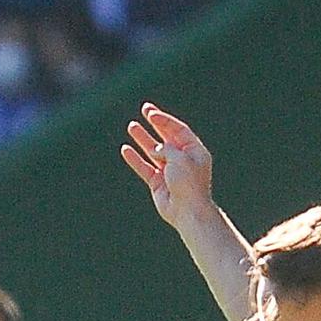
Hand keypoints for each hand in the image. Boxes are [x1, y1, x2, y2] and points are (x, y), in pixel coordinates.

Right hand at [119, 103, 213, 226]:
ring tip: (132, 125)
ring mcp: (169, 172)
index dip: (165, 120)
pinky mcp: (158, 184)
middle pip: (166, 137)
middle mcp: (182, 160)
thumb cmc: (189, 184)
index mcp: (194, 151)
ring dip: (143, 138)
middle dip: (155, 123)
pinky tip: (125, 150)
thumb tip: (154, 149)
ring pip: (153, 152)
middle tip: (145, 109)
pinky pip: (145, 168)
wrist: (187, 211)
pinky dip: (135, 159)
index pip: (178, 130)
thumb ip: (166, 149)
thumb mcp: (180, 158)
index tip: (151, 114)